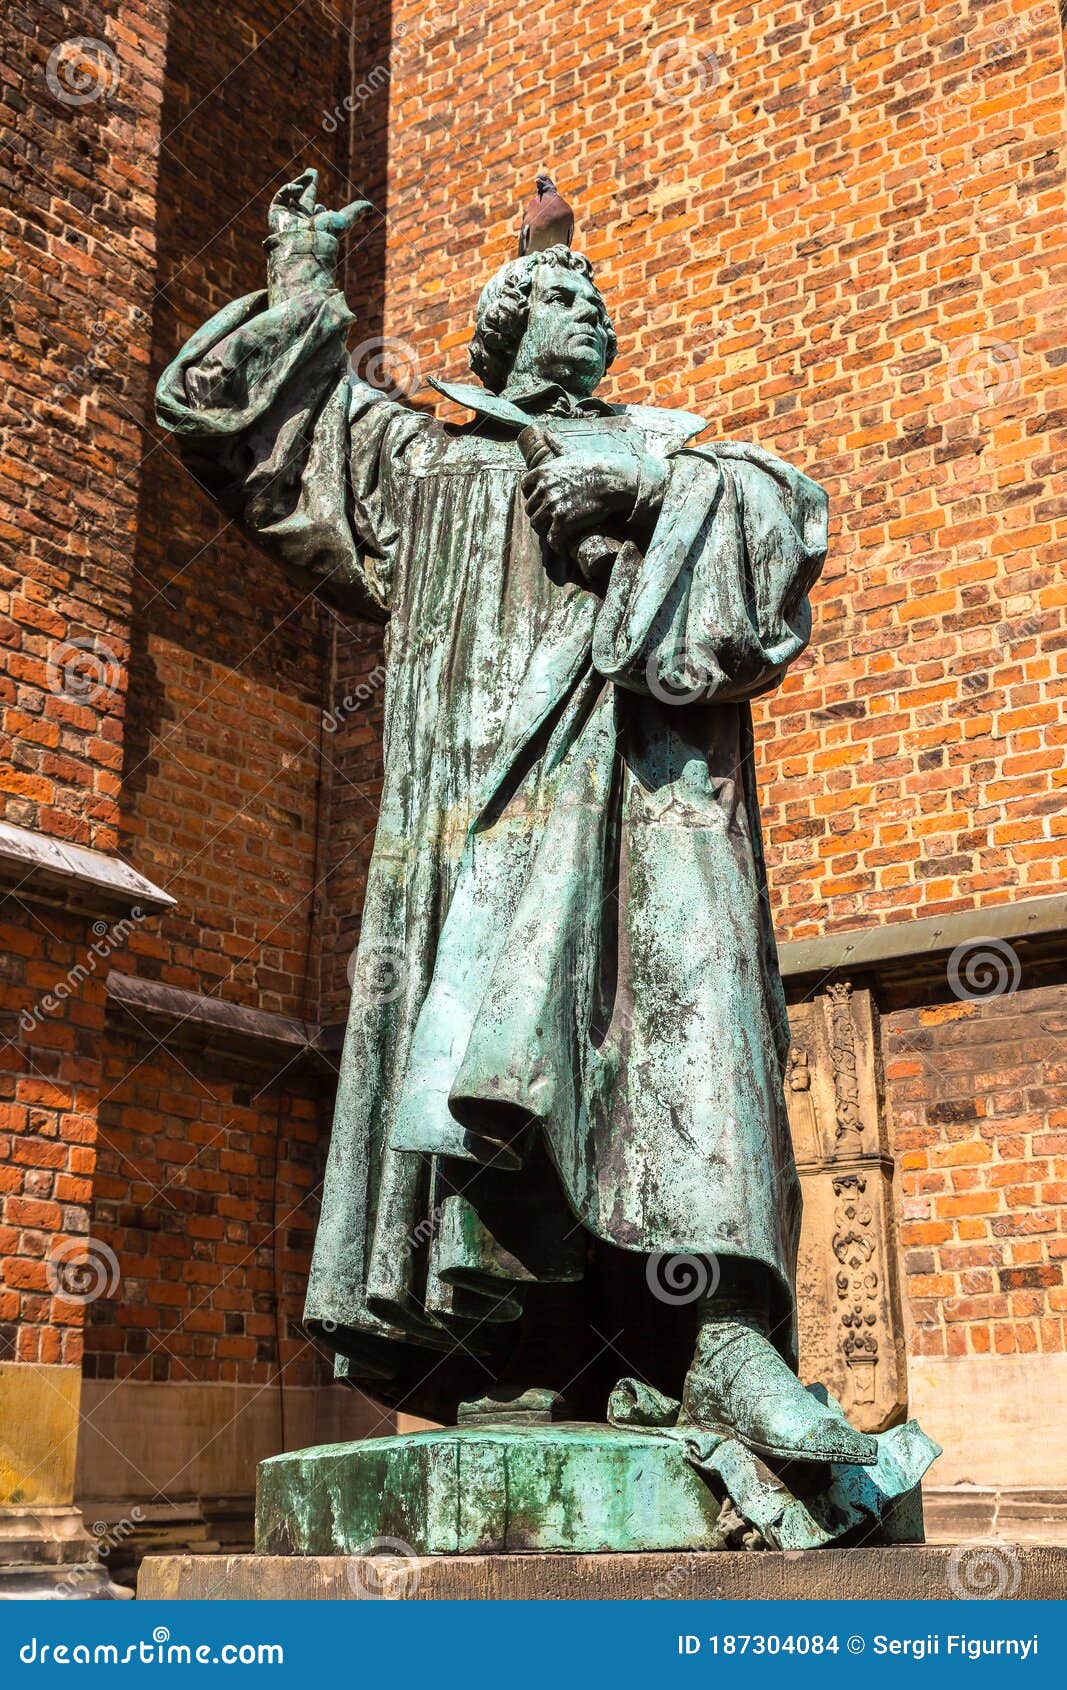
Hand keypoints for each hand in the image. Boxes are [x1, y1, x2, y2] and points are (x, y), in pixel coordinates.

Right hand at [265, 168, 370, 304]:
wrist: (305, 244)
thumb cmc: (324, 236)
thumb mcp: (344, 220)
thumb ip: (356, 212)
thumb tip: (372, 206)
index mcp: (314, 224)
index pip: (315, 209)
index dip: (318, 199)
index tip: (325, 195)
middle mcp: (300, 221)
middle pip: (304, 200)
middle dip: (308, 187)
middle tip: (312, 173)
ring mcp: (288, 217)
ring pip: (292, 196)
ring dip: (300, 183)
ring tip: (311, 174)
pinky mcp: (276, 213)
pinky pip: (282, 196)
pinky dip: (291, 189)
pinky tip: (299, 187)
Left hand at [521, 434, 664, 553]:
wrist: (613, 480)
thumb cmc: (596, 465)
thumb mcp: (572, 452)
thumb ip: (557, 446)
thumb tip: (548, 434)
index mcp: (543, 472)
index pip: (525, 487)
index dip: (532, 496)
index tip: (540, 501)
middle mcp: (544, 490)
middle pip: (530, 509)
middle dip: (539, 515)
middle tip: (549, 521)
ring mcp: (552, 507)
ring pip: (538, 525)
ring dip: (545, 531)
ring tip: (554, 534)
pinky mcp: (563, 523)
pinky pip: (552, 539)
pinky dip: (556, 544)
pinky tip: (561, 545)